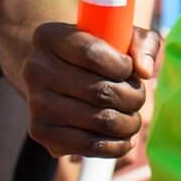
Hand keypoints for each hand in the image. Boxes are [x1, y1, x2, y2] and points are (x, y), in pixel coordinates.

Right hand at [22, 23, 161, 158]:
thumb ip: (142, 43)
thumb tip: (145, 70)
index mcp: (49, 36)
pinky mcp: (40, 132)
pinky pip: (87, 146)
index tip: (130, 69)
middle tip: (139, 96)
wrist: (60, 73)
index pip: (91, 53)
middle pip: (99, 91)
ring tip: (133, 116)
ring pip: (98, 120)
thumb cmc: (99, 50)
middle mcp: (35, 68)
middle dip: (132, 97)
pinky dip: (115, 146)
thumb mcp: (122, 34)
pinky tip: (124, 138)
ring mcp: (35, 102)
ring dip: (128, 122)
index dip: (121, 66)